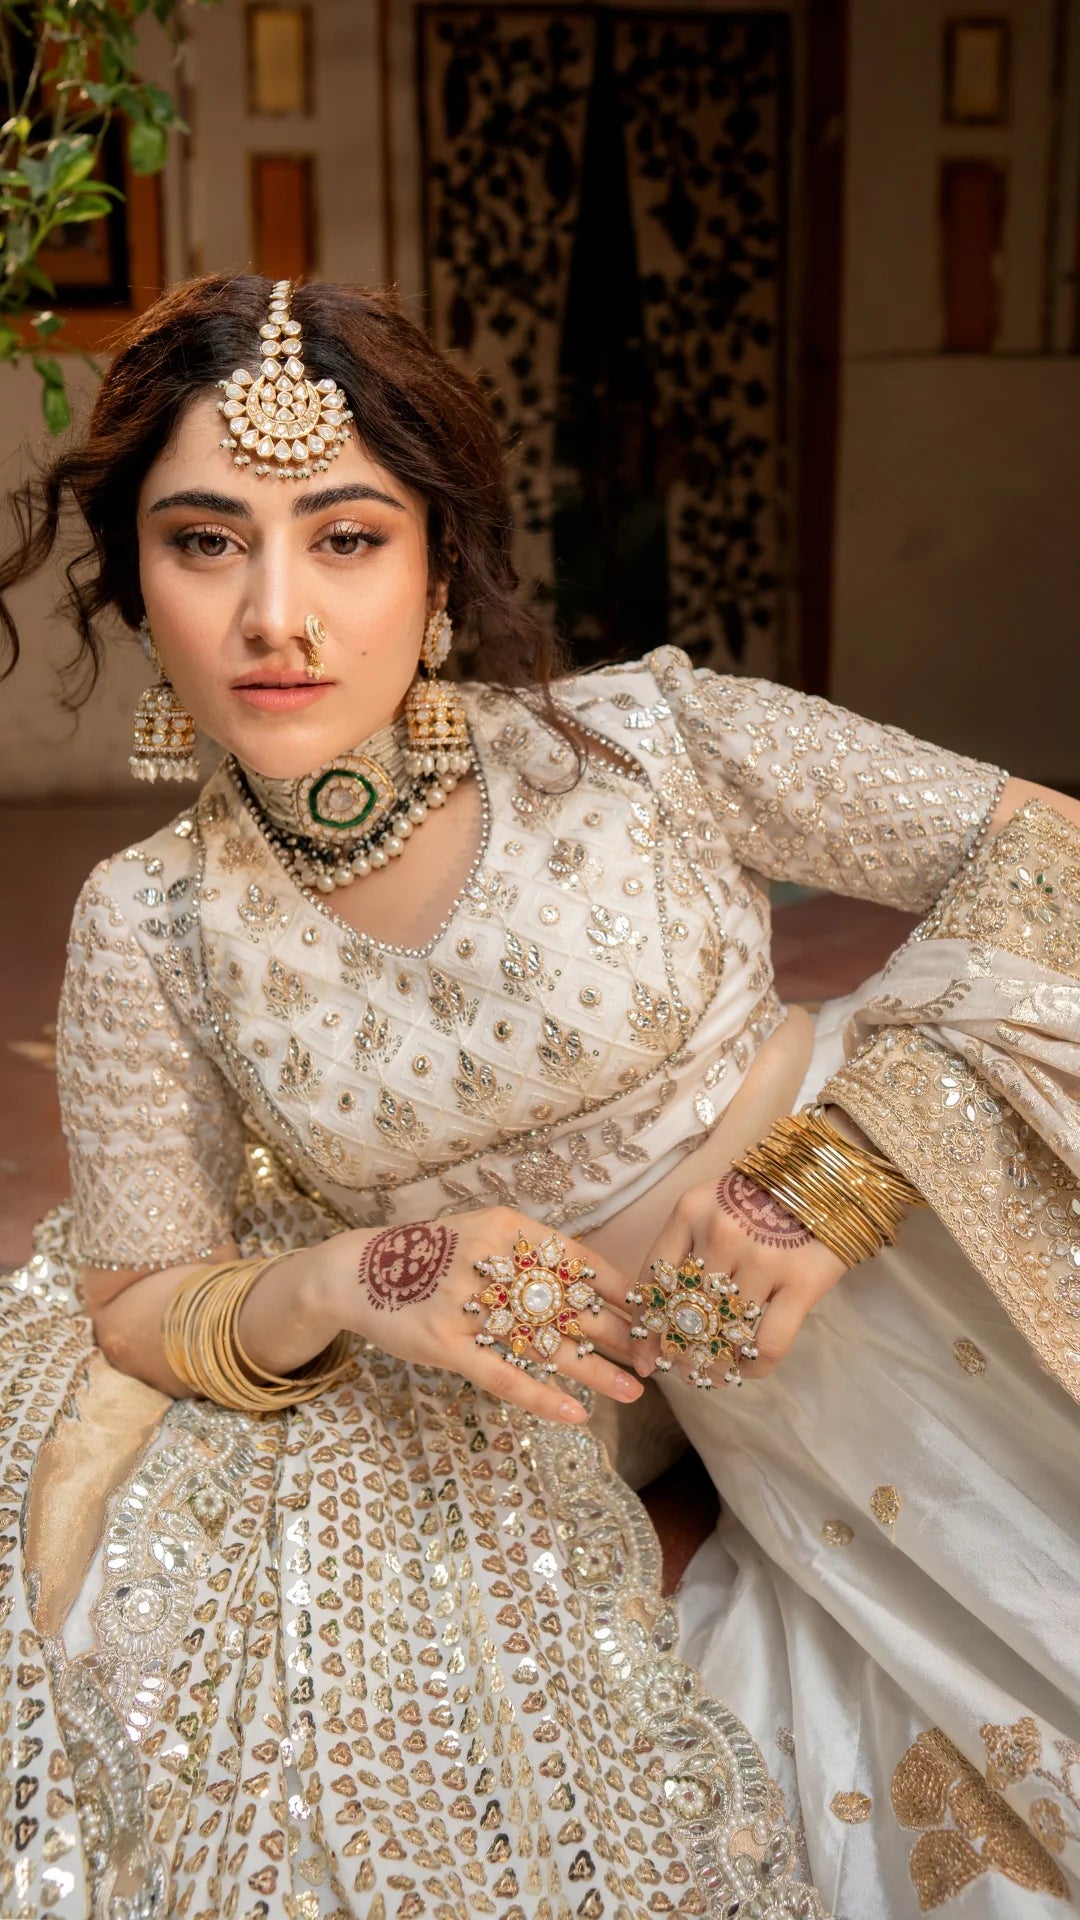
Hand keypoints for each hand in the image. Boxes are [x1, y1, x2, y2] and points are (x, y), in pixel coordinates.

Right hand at [318, 1207, 644, 1424]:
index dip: (620, 1290)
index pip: (579, 1260)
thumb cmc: (430, 1257)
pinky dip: (540, 1396)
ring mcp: (465, 1305)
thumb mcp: (482, 1237)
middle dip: (618, 1333)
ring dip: (594, 1370)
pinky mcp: (445, 1344)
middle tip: (655, 1355)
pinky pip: (502, 1376)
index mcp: (507, 1229)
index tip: (653, 1312)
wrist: (357, 1272)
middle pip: (570, 1303)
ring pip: (545, 1343)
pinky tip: (575, 1414)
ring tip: (634, 1390)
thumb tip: (593, 1289)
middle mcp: (491, 1261)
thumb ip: (529, 1258)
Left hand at [631, 1168, 846, 1385]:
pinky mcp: (802, 1281)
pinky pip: (767, 1344)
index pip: (653, 1282)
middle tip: (684, 1367)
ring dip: (714, 1363)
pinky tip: (747, 1367)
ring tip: (713, 1372)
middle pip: (685, 1313)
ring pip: (724, 1334)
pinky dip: (751, 1366)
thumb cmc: (763, 1194)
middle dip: (679, 1351)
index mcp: (690, 1212)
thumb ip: (687, 1248)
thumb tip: (662, 1318)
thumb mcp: (714, 1204)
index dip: (646, 1328)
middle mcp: (721, 1234)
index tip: (646, 1355)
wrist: (831, 1175)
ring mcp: (763, 1258)